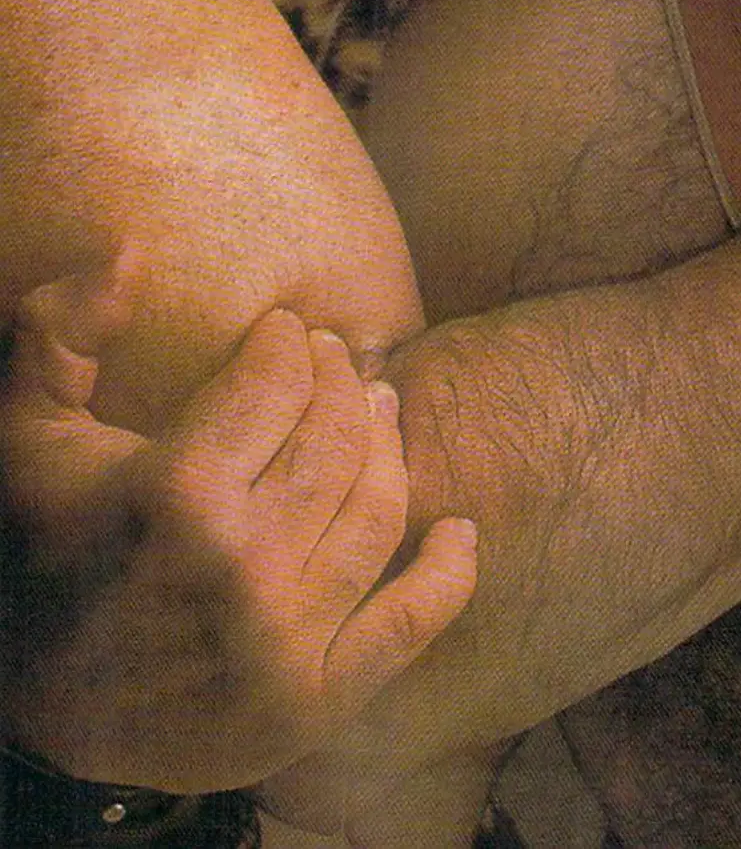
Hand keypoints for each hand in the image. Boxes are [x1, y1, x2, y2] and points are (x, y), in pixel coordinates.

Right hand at [0, 272, 477, 792]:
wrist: (30, 726)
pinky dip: (448, 574)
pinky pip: (412, 623)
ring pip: (379, 509)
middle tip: (336, 358)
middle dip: (341, 380)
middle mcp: (242, 565)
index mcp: (178, 493)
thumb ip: (61, 331)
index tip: (285, 330)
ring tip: (382, 408)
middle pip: (337, 437)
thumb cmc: (36, 559)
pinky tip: (459, 533)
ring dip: (390, 446)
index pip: (277, 381)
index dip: (286, 341)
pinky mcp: (315, 702)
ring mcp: (284, 640)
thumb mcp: (24, 437)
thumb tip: (129, 253)